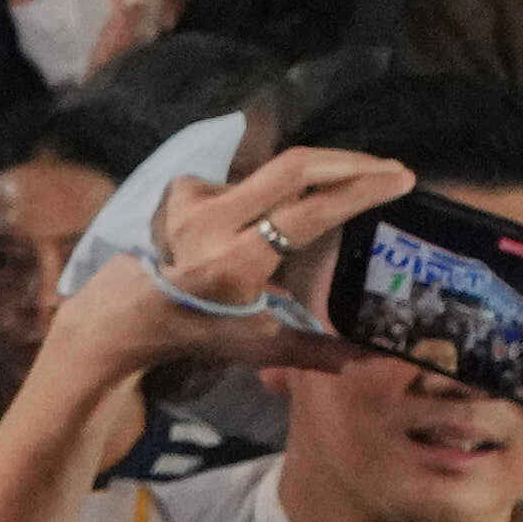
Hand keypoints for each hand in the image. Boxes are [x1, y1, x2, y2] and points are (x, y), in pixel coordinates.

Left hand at [102, 142, 413, 376]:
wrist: (123, 313)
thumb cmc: (194, 332)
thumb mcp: (254, 346)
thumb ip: (312, 352)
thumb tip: (363, 360)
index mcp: (238, 261)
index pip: (310, 211)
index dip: (360, 190)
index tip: (399, 179)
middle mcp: (215, 221)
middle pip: (294, 167)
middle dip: (349, 161)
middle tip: (389, 167)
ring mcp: (196, 199)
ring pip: (272, 171)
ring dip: (315, 174)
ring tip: (354, 180)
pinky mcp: (184, 188)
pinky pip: (246, 180)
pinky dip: (272, 189)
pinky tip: (284, 205)